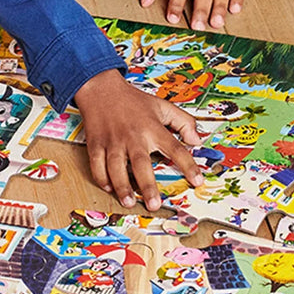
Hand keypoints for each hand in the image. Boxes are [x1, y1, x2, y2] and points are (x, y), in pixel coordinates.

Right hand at [72, 69, 202, 210]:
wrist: (101, 89)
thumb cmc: (133, 100)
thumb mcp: (162, 106)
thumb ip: (183, 121)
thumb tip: (197, 140)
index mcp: (152, 128)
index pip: (175, 149)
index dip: (188, 165)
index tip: (197, 181)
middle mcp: (133, 136)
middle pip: (141, 163)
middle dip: (147, 185)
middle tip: (154, 204)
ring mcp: (113, 141)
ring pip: (116, 167)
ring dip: (122, 187)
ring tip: (129, 202)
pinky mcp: (96, 144)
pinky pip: (96, 165)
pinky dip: (101, 178)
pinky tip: (109, 188)